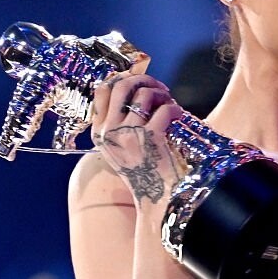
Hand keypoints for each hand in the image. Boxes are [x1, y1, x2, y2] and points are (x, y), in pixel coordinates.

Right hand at [88, 55, 186, 209]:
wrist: (156, 200)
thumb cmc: (143, 173)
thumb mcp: (119, 148)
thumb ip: (118, 123)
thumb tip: (133, 88)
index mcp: (99, 133)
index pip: (102, 90)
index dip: (121, 78)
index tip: (137, 82)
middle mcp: (109, 131)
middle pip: (121, 85)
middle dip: (143, 79)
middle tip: (158, 87)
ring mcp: (128, 134)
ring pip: (143, 93)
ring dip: (161, 93)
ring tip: (169, 103)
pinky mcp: (150, 137)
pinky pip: (164, 109)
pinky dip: (175, 108)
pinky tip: (178, 115)